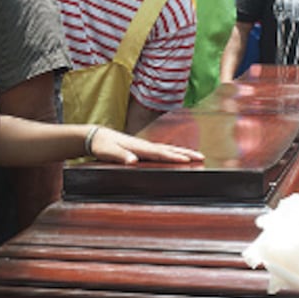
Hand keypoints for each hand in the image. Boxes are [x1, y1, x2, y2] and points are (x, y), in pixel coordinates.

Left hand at [88, 127, 204, 164]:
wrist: (96, 136)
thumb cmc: (101, 145)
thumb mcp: (108, 152)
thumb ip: (120, 156)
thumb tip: (133, 161)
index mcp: (139, 147)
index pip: (160, 153)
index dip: (174, 156)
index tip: (188, 160)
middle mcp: (144, 145)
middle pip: (169, 149)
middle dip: (186, 153)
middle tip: (202, 157)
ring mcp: (145, 146)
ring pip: (167, 149)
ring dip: (182, 152)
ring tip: (197, 156)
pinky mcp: (142, 149)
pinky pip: (162, 151)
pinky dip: (173, 153)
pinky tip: (177, 156)